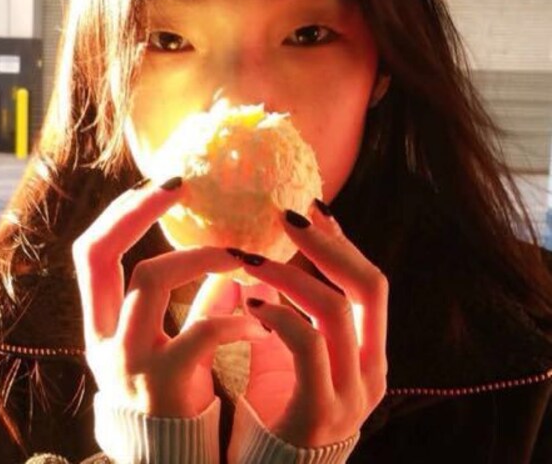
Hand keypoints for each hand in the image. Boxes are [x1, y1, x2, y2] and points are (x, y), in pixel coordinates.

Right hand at [71, 179, 267, 417]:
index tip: (154, 183)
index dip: (118, 214)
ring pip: (150, 279)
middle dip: (135, 211)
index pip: (91, 253)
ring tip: (239, 254)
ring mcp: (128, 361)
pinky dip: (236, 315)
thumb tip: (233, 253)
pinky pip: (202, 330)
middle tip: (177, 184)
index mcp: (102, 325)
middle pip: (100, 254)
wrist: (175, 461)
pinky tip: (262, 318)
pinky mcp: (165, 384)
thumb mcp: (177, 338)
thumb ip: (199, 295)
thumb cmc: (180, 392)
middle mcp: (103, 339)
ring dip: (200, 256)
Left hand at [239, 205, 387, 446]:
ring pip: (334, 309)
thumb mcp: (287, 346)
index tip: (314, 208)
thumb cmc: (274, 407)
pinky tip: (250, 301)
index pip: (370, 283)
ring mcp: (351, 395)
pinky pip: (307, 345)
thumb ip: (287, 302)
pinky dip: (279, 314)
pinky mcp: (319, 413)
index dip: (344, 243)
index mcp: (369, 353)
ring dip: (290, 274)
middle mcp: (371, 372)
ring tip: (250, 258)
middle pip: (369, 287)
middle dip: (327, 245)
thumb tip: (267, 247)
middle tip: (287, 216)